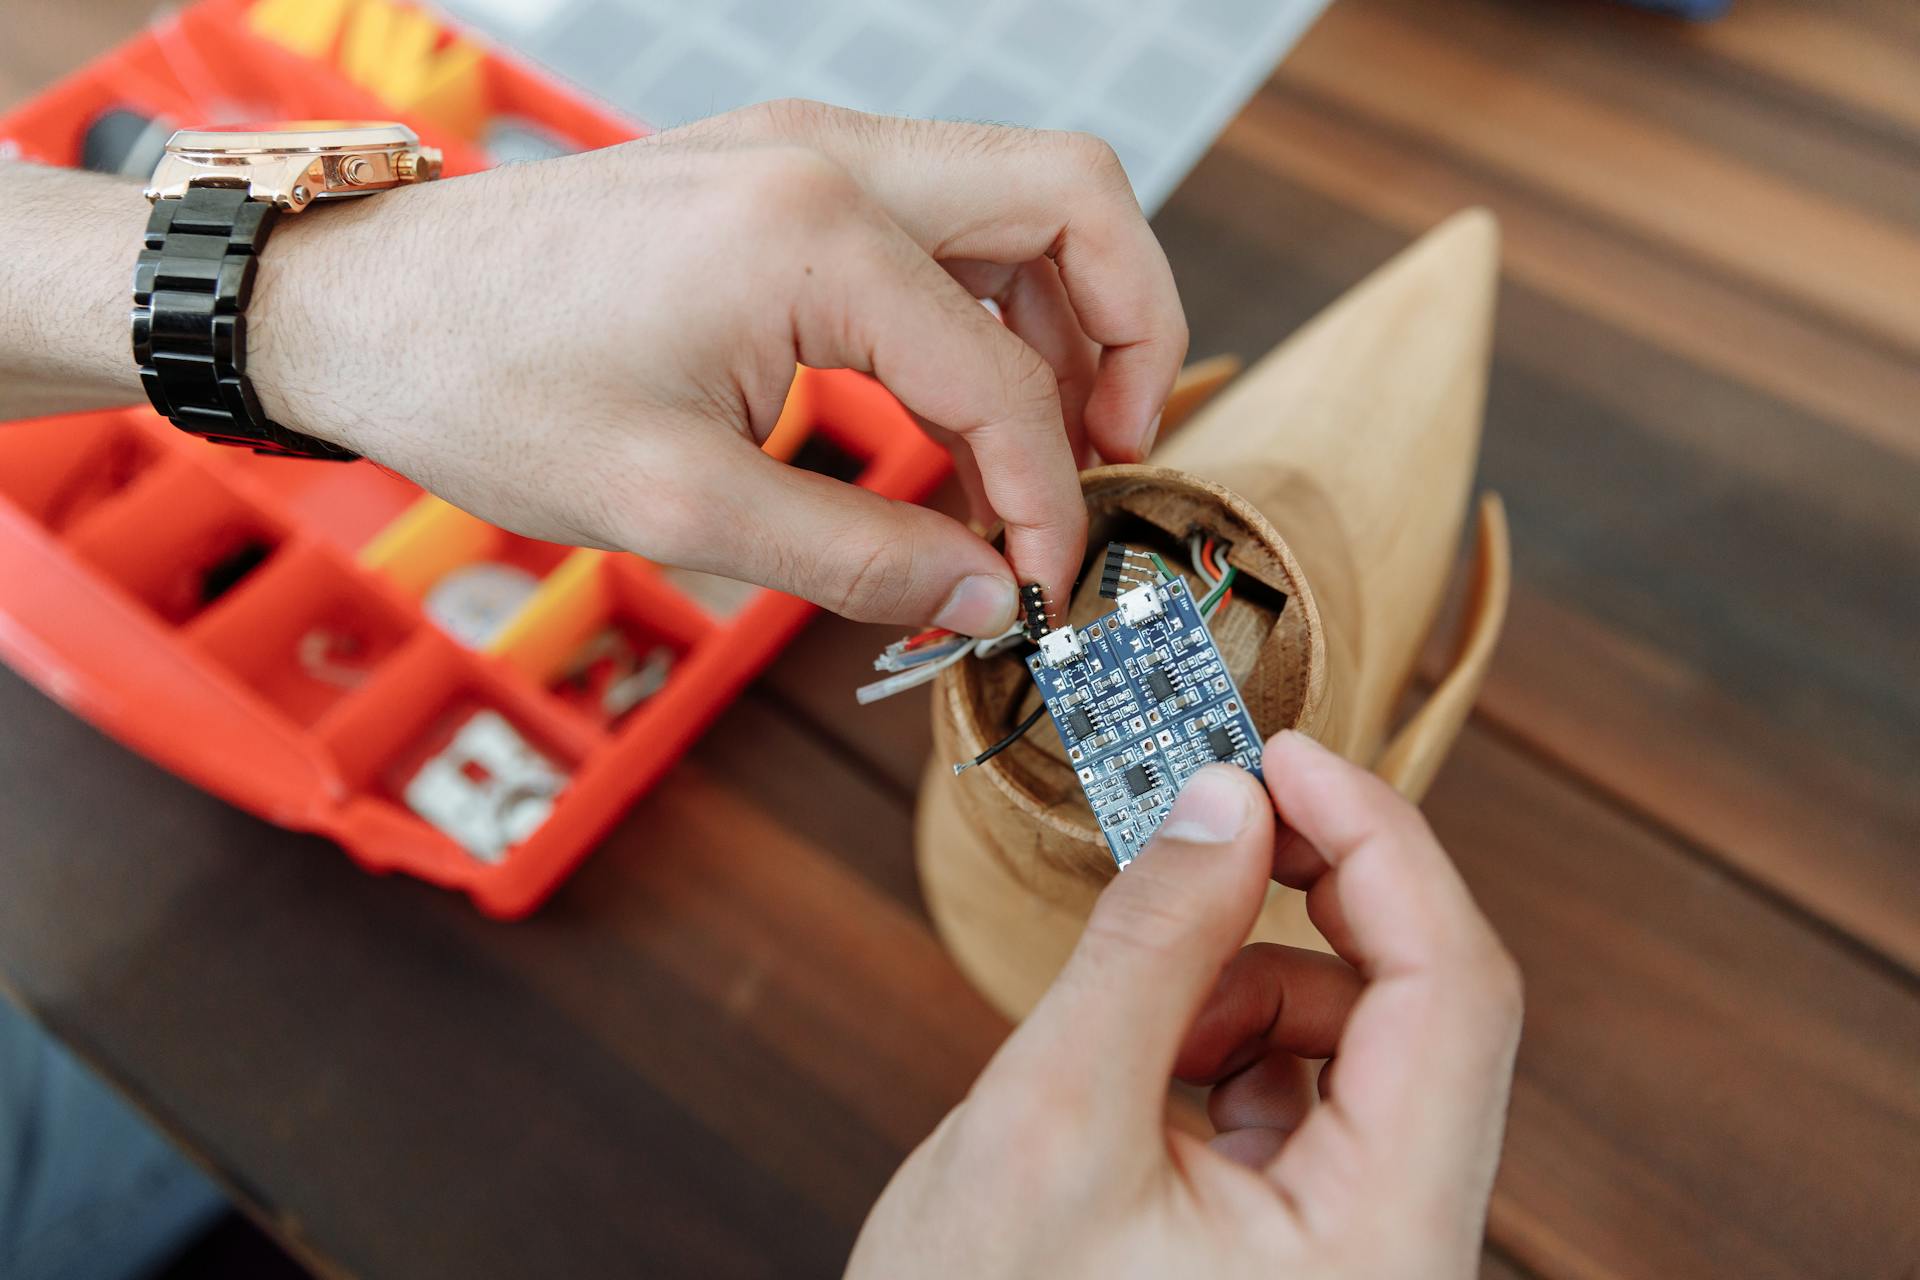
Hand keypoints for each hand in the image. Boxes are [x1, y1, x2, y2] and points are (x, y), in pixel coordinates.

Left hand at [247, 101, 1186, 632]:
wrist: (368, 307)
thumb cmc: (489, 388)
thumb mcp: (677, 507)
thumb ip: (857, 558)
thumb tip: (988, 594)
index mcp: (813, 233)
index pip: (1005, 369)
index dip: (1048, 491)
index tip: (1039, 583)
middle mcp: (832, 158)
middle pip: (1075, 198)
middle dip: (1130, 330)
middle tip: (1111, 453)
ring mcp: (809, 151)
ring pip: (1020, 196)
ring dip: (1066, 313)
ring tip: (1041, 446)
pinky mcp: (784, 175)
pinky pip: (941, 218)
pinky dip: (986, 303)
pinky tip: (956, 407)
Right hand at [847, 731, 1522, 1279]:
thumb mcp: (1051, 1120)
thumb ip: (1151, 946)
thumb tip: (1226, 802)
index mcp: (1382, 1246)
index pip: (1456, 992)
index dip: (1382, 844)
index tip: (1285, 757)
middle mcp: (1407, 1251)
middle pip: (1430, 1008)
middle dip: (1317, 898)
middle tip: (1222, 817)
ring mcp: (1368, 1248)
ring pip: (1368, 1041)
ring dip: (1259, 980)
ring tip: (1145, 1024)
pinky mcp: (1317, 1236)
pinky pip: (1318, 1088)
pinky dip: (1238, 1038)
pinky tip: (1156, 1071)